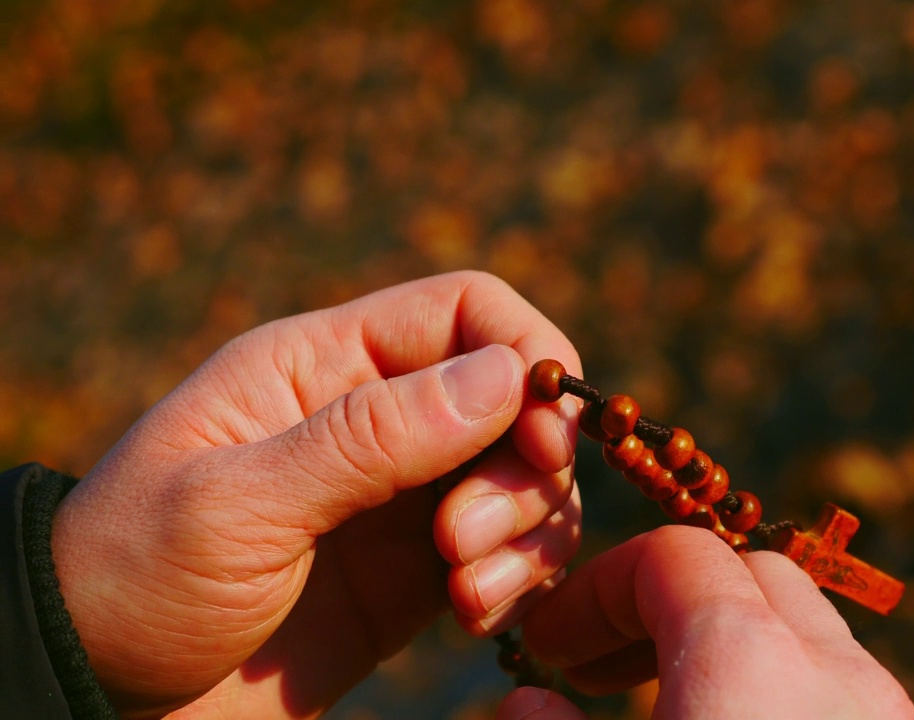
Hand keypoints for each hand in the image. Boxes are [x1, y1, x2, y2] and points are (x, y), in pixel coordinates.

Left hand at [49, 271, 582, 718]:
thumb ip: (371, 439)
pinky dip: (518, 578)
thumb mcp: (239, 504)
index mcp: (323, 366)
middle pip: (512, 399)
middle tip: (465, 539)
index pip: (465, 311)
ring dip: (526, 530)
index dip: (528, 354)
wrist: (99, 698)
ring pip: (525, 478)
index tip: (550, 434)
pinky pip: (510, 550)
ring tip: (467, 591)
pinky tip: (476, 615)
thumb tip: (507, 375)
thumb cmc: (136, 580)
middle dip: (525, 466)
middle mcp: (375, 420)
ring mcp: (402, 498)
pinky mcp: (417, 570)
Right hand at [496, 525, 913, 719]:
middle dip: (666, 600)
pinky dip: (780, 685)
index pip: (671, 557)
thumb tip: (526, 703)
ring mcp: (891, 715)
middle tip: (599, 666)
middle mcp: (839, 673)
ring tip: (663, 697)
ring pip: (807, 631)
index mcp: (749, 662)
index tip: (549, 642)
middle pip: (749, 575)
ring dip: (727, 642)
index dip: (596, 588)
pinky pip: (842, 687)